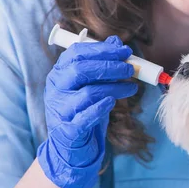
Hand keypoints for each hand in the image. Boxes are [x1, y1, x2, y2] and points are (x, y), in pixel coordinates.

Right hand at [37, 36, 137, 187]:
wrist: (71, 146)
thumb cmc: (82, 109)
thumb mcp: (91, 84)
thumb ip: (101, 63)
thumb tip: (116, 42)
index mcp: (60, 73)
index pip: (78, 53)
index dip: (103, 49)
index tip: (125, 50)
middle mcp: (56, 88)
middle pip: (81, 70)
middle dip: (110, 66)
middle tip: (131, 68)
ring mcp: (60, 109)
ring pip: (87, 92)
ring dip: (115, 87)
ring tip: (132, 87)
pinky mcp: (68, 130)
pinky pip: (84, 117)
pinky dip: (100, 109)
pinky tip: (113, 102)